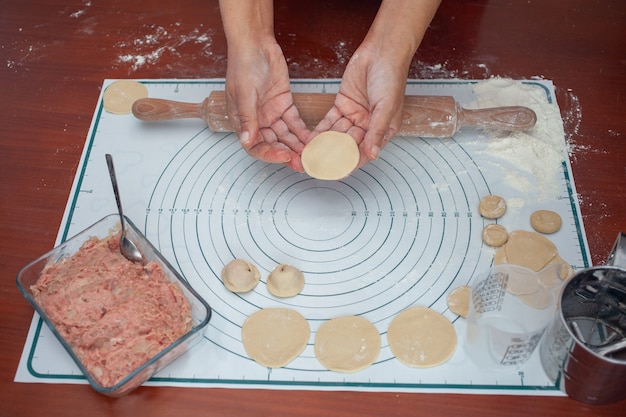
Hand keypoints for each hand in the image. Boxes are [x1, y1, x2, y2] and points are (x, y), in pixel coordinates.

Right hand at [224, 38, 308, 170]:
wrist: (255, 43)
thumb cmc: (243, 65)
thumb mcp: (244, 93)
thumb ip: (248, 118)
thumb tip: (247, 140)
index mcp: (243, 121)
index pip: (255, 146)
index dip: (269, 155)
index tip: (284, 157)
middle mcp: (257, 121)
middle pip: (273, 144)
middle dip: (287, 154)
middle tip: (302, 163)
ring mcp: (271, 113)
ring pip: (286, 136)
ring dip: (296, 146)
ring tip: (310, 154)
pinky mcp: (284, 105)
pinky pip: (294, 123)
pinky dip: (302, 131)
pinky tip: (313, 139)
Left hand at [310, 42, 407, 168]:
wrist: (382, 51)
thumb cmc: (391, 76)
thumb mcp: (386, 107)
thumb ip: (376, 131)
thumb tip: (372, 154)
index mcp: (383, 129)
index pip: (365, 152)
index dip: (351, 163)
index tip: (337, 172)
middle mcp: (368, 125)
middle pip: (348, 146)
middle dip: (333, 156)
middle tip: (319, 166)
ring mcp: (355, 115)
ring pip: (337, 135)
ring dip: (324, 145)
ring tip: (311, 155)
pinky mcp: (343, 104)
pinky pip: (330, 121)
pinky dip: (321, 131)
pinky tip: (311, 140)